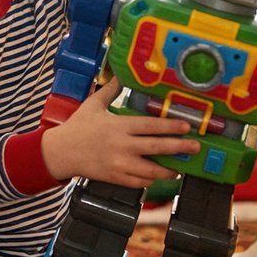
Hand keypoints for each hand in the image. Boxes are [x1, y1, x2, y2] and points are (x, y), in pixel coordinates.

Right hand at [39, 79, 200, 186]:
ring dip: (168, 170)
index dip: (171, 126)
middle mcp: (122, 146)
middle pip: (157, 148)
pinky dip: (149, 180)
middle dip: (179, 147)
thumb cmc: (77, 127)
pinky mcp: (115, 178)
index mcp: (119, 126)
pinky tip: (157, 177)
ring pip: (150, 170)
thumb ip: (109, 90)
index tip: (187, 126)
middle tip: (195, 147)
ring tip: (179, 168)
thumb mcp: (93, 105)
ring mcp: (119, 164)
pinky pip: (138, 182)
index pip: (151, 126)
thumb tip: (119, 74)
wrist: (60, 152)